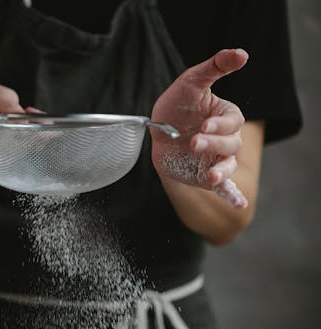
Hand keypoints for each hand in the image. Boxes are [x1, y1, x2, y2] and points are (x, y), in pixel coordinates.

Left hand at [150, 49, 248, 208]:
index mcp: (225, 117)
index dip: (220, 125)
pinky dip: (232, 196)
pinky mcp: (205, 175)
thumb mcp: (191, 82)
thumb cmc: (176, 105)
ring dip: (221, 171)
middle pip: (230, 144)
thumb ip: (214, 67)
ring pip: (226, 166)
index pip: (232, 121)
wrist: (156, 130)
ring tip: (210, 177)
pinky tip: (238, 205)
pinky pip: (223, 187)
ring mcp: (215, 159)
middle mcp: (223, 139)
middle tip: (194, 142)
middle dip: (213, 144)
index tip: (203, 126)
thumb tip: (242, 53)